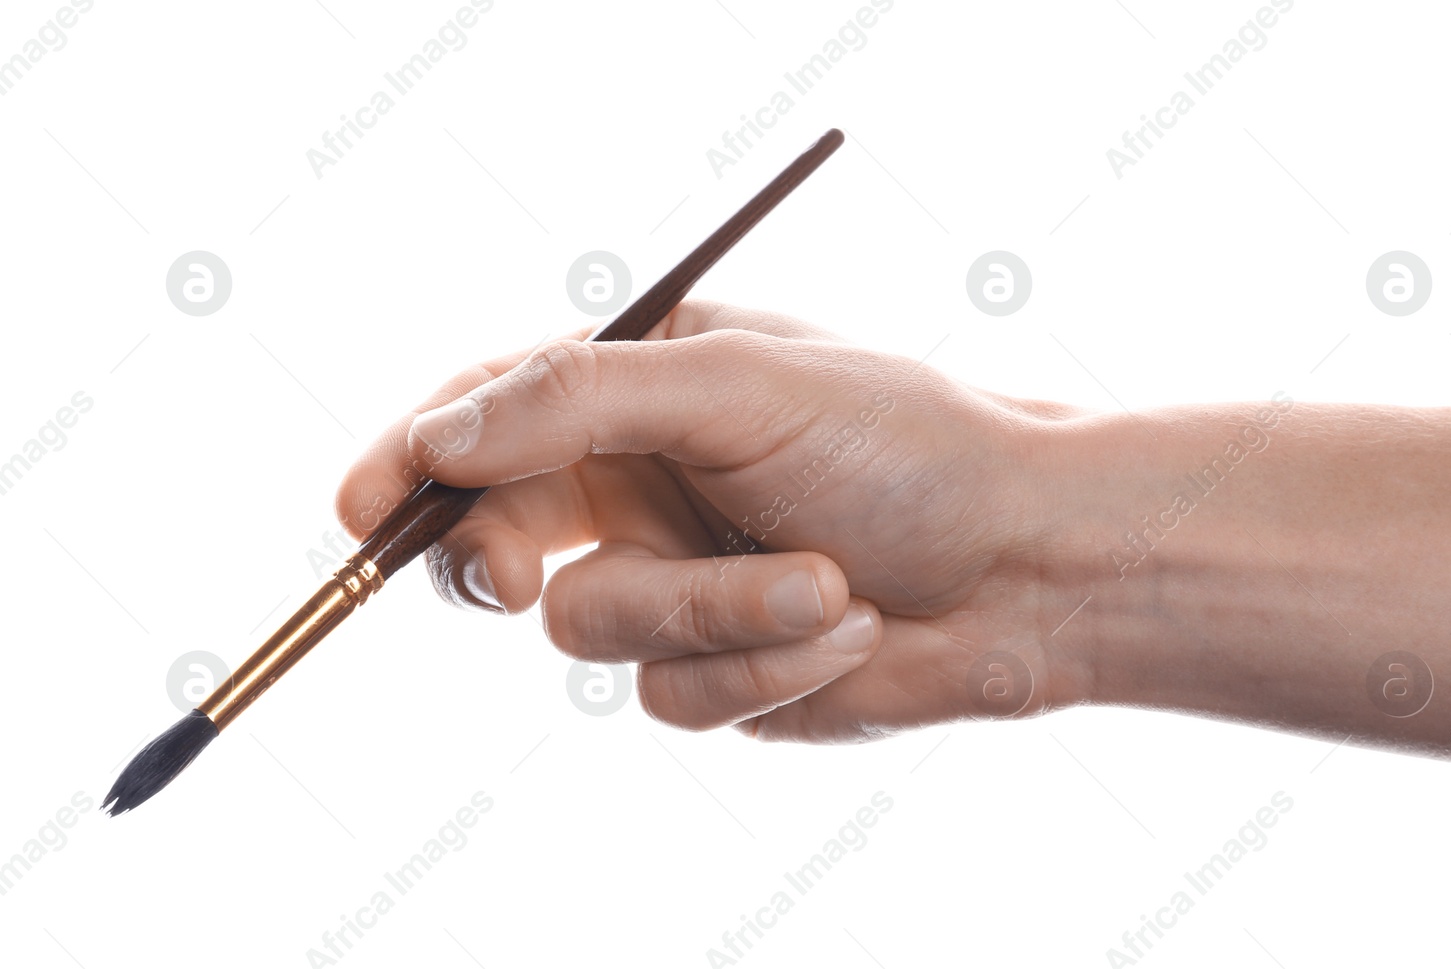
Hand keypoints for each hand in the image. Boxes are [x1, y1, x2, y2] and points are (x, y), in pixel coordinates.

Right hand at [335, 301, 1091, 741]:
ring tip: (824, 581)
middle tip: (513, 568)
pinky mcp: (718, 674)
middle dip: (500, 557)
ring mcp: (675, 585)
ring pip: (593, 629)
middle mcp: (642, 488)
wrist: (1032, 567)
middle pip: (497, 536)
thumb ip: (580, 397)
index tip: (360, 508)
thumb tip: (440, 435)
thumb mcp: (742, 384)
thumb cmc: (908, 444)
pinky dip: (759, 666)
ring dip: (712, 610)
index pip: (486, 416)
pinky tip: (845, 625)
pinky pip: (673, 696)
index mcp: (642, 390)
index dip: (409, 460)